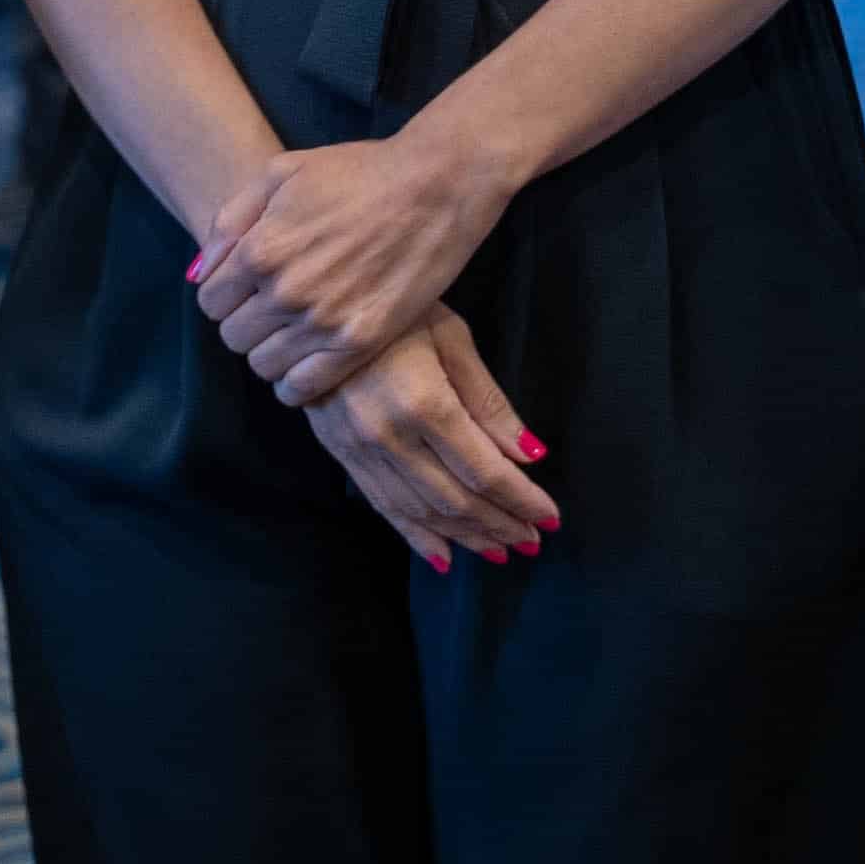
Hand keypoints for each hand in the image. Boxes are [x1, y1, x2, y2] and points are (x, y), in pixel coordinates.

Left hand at [190, 125, 527, 408]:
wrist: (435, 187)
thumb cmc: (359, 172)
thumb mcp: (282, 172)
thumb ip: (231, 220)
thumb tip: (200, 272)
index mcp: (260, 249)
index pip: (210, 303)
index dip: (224, 296)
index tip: (245, 290)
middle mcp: (285, 292)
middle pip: (233, 338)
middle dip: (245, 323)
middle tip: (271, 309)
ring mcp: (323, 322)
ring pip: (264, 365)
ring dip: (271, 351)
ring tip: (293, 332)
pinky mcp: (360, 343)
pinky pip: (304, 387)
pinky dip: (296, 382)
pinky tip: (307, 361)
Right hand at [304, 311, 559, 569]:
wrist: (314, 307)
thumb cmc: (396, 311)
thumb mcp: (452, 337)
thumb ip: (489, 402)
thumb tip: (530, 455)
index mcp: (425, 404)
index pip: (484, 470)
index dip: (521, 499)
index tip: (550, 517)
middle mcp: (391, 437)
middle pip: (456, 500)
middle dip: (500, 525)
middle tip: (532, 541)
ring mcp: (361, 451)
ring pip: (422, 512)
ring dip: (465, 537)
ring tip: (499, 551)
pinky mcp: (341, 455)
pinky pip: (384, 507)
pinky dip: (417, 537)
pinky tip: (443, 556)